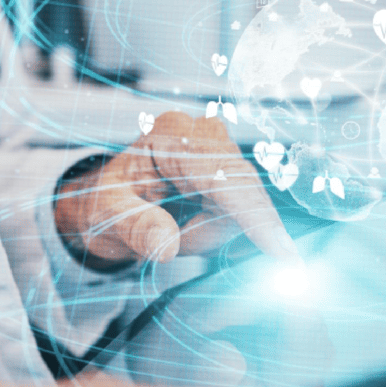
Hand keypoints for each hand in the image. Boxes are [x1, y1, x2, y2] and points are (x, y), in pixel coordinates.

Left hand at [54, 111, 298, 267]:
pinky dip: (214, 231)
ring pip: (244, 207)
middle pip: (241, 192)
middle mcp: (199, 134)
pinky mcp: (226, 173)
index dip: (254, 215)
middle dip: (212, 230)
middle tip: (174, 241)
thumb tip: (167, 244)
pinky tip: (187, 227)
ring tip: (170, 230)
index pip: (223, 176)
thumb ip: (136, 228)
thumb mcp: (106, 217)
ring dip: (209, 232)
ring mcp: (217, 152)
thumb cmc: (103, 202)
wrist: (103, 204)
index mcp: (169, 134)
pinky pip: (241, 213)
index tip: (282, 251)